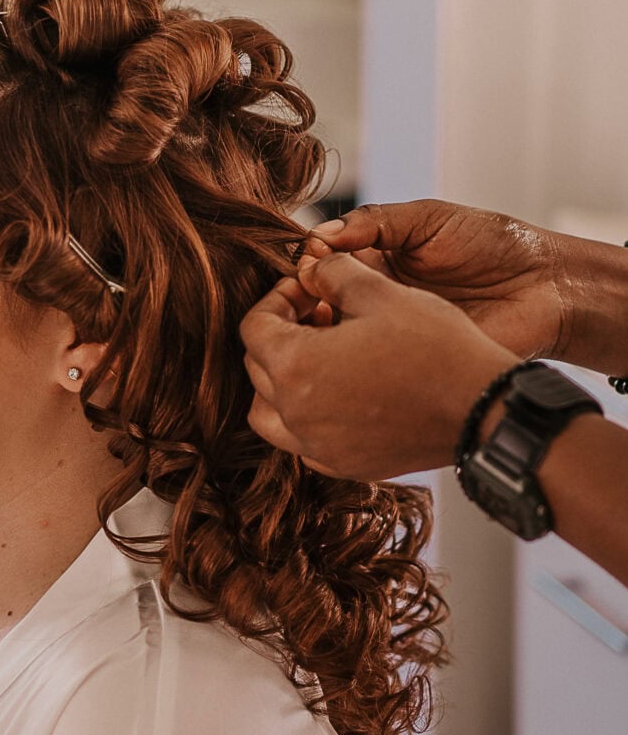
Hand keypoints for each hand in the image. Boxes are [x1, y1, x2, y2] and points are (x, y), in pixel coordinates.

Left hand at [239, 251, 519, 480]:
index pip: (254, 327)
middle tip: (318, 314)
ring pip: (270, 413)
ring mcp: (318, 446)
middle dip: (280, 335)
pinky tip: (343, 391)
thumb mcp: (382, 292)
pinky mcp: (344, 465)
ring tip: (321, 356)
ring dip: (284, 380)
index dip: (277, 298)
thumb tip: (311, 269)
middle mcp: (296, 415)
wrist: (481, 410)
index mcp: (296, 367)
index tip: (309, 289)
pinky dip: (308, 415)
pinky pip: (304, 441)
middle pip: (257, 369)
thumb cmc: (436, 349)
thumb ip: (334, 273)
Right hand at [301, 200, 570, 361]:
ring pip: (335, 335)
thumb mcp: (429, 219)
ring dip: (322, 328)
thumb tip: (320, 236)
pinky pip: (366, 365)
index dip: (310, 263)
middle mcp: (375, 297)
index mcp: (376, 259)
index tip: (306, 264)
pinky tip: (343, 346)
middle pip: (320, 300)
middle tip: (305, 295)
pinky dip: (348, 358)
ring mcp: (387, 333)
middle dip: (307, 297)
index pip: (324, 261)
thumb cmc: (493, 245)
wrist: (543, 289)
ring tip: (322, 319)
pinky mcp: (403, 363)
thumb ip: (374, 222)